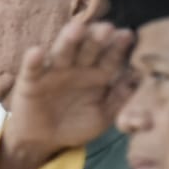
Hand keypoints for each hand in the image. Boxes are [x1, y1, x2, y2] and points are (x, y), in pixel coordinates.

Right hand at [0, 21, 133, 168]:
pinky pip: (33, 68)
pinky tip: (37, 52)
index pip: (110, 57)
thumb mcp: (103, 116)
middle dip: (97, 38)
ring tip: (76, 29)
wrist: (44, 140)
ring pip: (62, 52)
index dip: (118, 47)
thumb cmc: (76, 125)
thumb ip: (119, 99)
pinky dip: (34, 60)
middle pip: (88, 48)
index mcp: (97, 74)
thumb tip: (137, 79)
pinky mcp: (31, 81)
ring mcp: (54, 72)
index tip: (127, 36)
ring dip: (68, 40)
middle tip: (106, 28)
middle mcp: (77, 68)